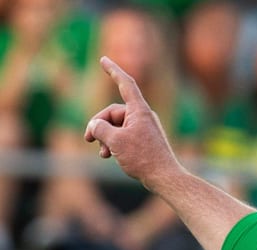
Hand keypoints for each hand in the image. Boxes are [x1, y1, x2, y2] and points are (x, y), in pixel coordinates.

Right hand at [84, 57, 182, 188]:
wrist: (164, 177)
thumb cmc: (143, 158)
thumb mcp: (115, 141)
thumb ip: (100, 128)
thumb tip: (95, 125)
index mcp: (139, 111)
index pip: (126, 84)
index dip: (114, 71)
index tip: (103, 59)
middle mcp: (143, 116)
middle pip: (113, 112)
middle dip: (98, 124)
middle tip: (87, 139)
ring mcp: (144, 128)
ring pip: (116, 126)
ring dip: (105, 138)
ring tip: (102, 154)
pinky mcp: (144, 140)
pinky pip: (124, 136)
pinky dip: (114, 144)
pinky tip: (109, 156)